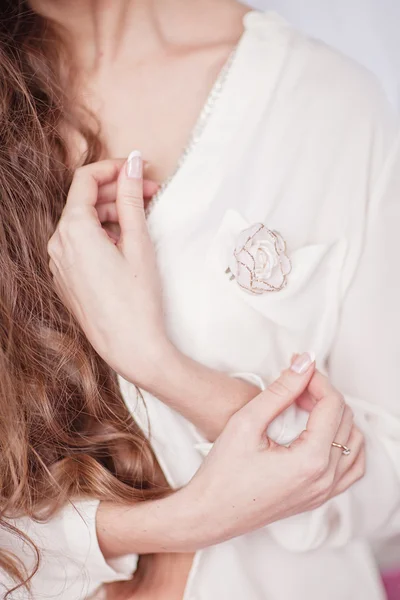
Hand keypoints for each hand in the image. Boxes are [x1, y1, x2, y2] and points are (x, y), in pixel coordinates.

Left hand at [47, 154, 170, 385]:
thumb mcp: (138, 243)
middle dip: (117, 193)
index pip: (85, 179)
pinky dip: (101, 236)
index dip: (113, 168)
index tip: (138, 170)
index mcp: (73, 230)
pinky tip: (125, 246)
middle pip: (84, 201)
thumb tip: (131, 163)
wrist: (130, 347)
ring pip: (82, 223)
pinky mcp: (65, 279)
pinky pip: (79, 245)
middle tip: (150, 194)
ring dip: (110, 215)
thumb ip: (131, 198)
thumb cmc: (137, 299)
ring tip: (141, 222)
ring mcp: (59, 263)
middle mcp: (58, 244)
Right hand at [181, 355, 364, 547]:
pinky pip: (351, 466)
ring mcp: (325, 492)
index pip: (333, 405)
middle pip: (345, 419)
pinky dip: (343, 442)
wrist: (210, 513)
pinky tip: (319, 431)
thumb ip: (281, 389)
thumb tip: (305, 363)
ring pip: (353, 441)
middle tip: (294, 384)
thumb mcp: (246, 422)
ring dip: (334, 416)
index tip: (297, 367)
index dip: (317, 379)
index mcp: (311, 461)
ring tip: (303, 406)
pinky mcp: (319, 497)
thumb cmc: (222, 472)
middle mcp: (325, 479)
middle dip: (322, 394)